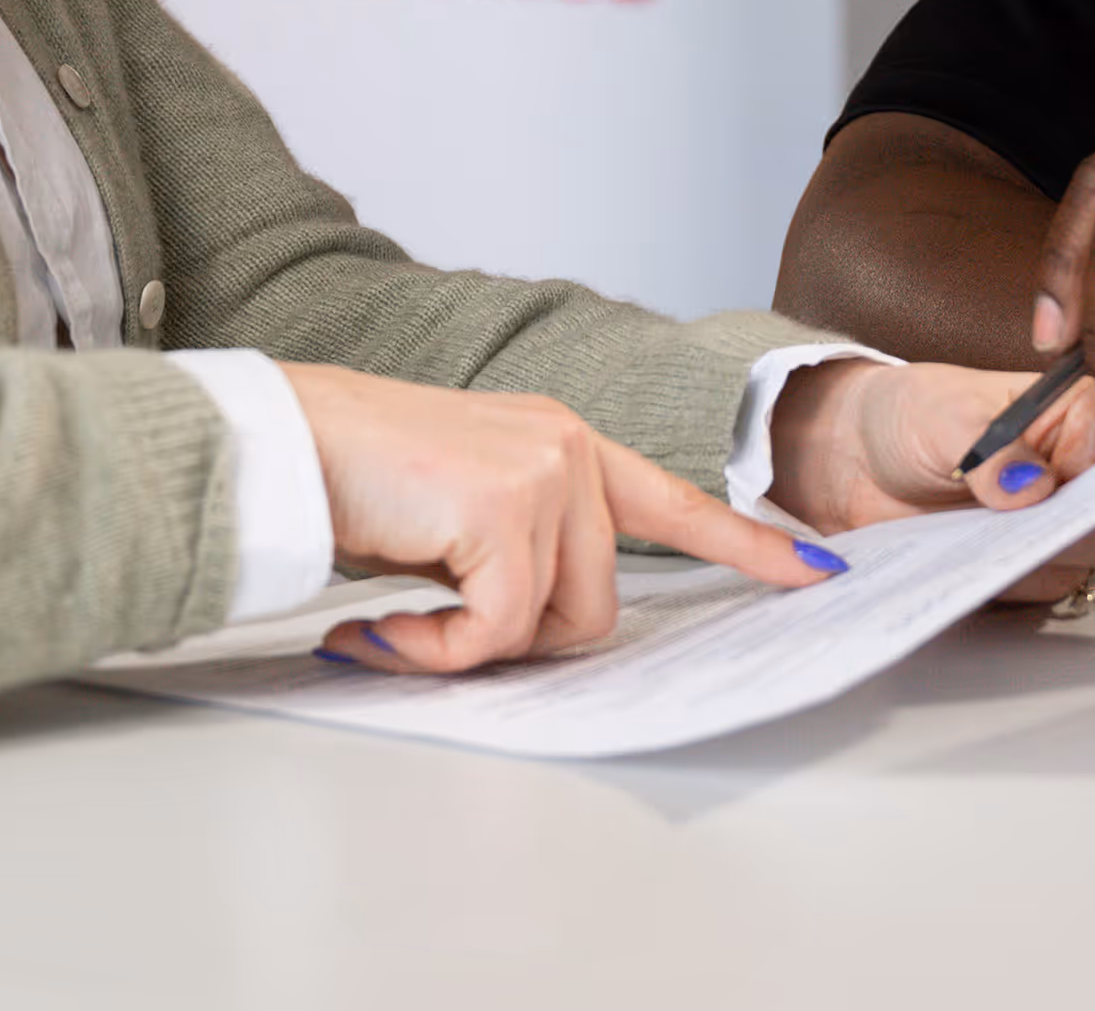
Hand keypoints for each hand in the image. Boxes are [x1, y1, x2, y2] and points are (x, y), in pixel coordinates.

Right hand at [280, 365, 829, 671]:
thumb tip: (540, 632)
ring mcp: (544, 473)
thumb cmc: (355, 484)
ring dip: (471, 646)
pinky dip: (437, 651)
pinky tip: (382, 624)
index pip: (675, 502)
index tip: (814, 572)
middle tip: (433, 626)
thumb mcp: (459, 518)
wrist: (280, 448)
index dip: (746, 545)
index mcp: (563, 443)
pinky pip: (499, 633)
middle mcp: (567, 447)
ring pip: (552, 626)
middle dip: (518, 639)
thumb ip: (522, 554)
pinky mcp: (506, 509)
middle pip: (598, 607)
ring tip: (398, 618)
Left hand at [761, 359, 1094, 604]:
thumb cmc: (908, 414)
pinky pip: (1036, 584)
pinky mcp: (1030, 565)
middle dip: (1075, 521)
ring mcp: (1060, 522)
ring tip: (978, 533)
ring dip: (1034, 553)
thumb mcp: (944, 414)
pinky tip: (968, 559)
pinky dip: (1004, 578)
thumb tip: (1029, 486)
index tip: (1072, 477)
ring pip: (1083, 556)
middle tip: (1019, 517)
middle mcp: (1084, 467)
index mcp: (1081, 408)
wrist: (854, 459)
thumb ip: (989, 447)